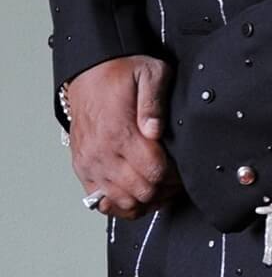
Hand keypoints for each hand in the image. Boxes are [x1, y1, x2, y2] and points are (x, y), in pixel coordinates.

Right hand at [66, 55, 181, 218]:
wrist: (88, 73)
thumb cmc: (120, 74)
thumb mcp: (149, 73)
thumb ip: (154, 102)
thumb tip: (155, 129)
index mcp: (120, 132)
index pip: (154, 171)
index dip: (175, 176)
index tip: (184, 171)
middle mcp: (101, 152)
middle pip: (140, 191)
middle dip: (164, 190)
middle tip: (177, 181)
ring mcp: (90, 163)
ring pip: (121, 201)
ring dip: (145, 200)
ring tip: (161, 189)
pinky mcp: (82, 168)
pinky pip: (101, 201)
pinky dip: (121, 204)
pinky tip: (138, 195)